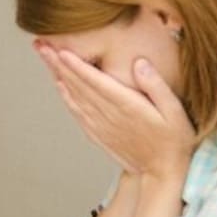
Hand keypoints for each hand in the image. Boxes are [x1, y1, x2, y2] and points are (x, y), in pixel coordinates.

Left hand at [39, 47, 194, 179]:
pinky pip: (77, 112)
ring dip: (57, 76)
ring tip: (44, 57)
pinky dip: (66, 97)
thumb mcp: (175, 110)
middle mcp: (108, 115)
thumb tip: (140, 63)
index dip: (76, 65)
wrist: (163, 172)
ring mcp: (100, 126)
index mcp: (127, 106)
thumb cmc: (173, 139)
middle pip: (78, 85)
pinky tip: (59, 85)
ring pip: (74, 96)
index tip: (59, 49)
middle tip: (41, 45)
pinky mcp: (98, 134)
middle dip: (58, 64)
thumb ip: (157, 86)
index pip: (96, 81)